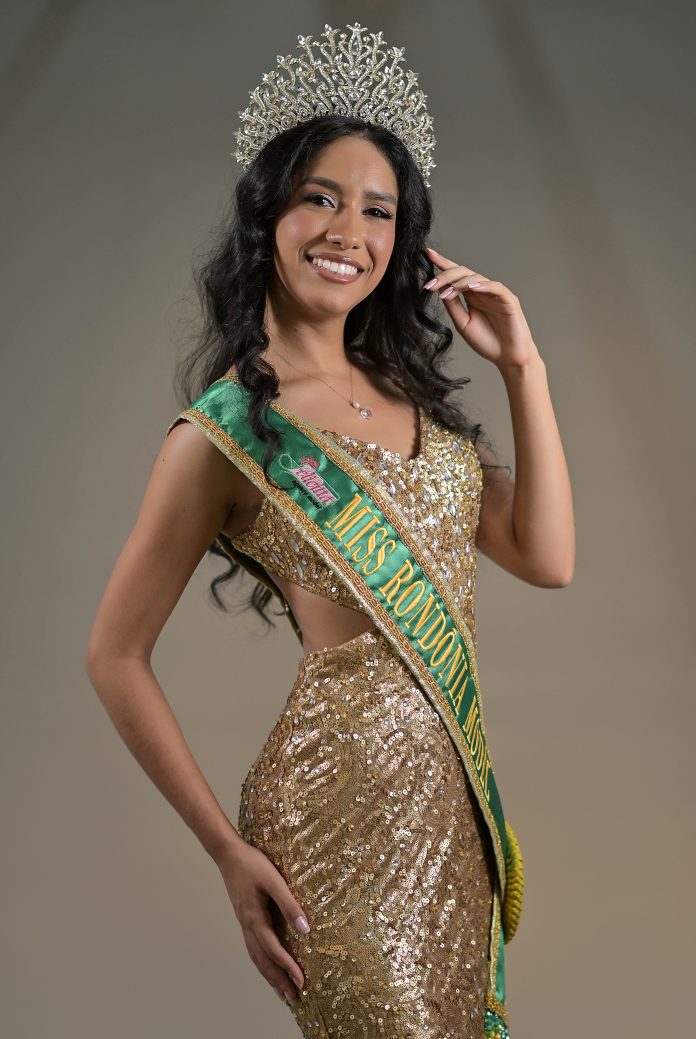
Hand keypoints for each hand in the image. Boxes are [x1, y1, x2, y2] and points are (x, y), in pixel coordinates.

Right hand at [218, 838, 309, 1005]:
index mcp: (255, 918)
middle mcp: (248, 926)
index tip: (302, 981)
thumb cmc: (252, 864)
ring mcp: (244, 924)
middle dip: (278, 981)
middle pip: (262, 961)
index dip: (288, 967)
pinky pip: (253, 948)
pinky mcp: (245, 919)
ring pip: (256, 957)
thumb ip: (289, 904)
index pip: (273, 950)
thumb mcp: (274, 880)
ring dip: (269, 976)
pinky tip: (268, 966)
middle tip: (293, 999)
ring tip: (281, 992)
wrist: (228, 854)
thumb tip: (305, 928)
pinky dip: (262, 963)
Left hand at [424, 245, 539, 370]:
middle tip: (430, 284)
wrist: (507, 358)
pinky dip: (483, 285)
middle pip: (463, 273)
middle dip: (446, 275)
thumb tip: (440, 289)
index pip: (455, 276)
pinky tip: (472, 288)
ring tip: (447, 292)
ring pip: (477, 278)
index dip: (443, 264)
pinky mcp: (509, 299)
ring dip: (460, 283)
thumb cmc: (487, 342)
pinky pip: (496, 287)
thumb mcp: (463, 323)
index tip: (428, 254)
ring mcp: (496, 294)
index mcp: (471, 296)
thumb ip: (453, 306)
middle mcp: (482, 291)